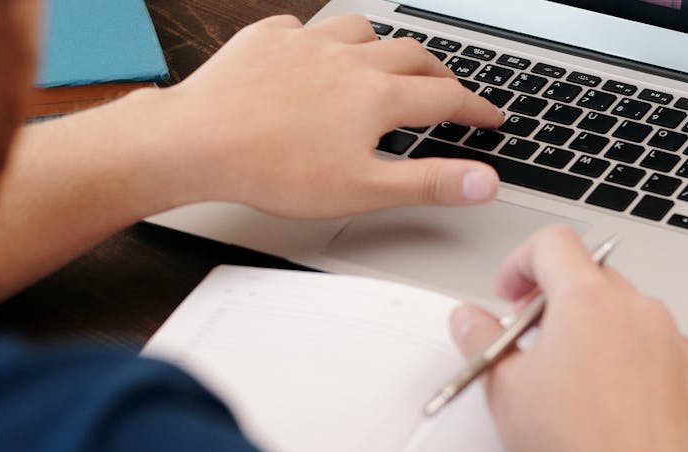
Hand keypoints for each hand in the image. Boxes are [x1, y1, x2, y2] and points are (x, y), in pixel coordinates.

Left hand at [135, 14, 503, 217]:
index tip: (490, 117)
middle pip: (412, 56)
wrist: (197, 143)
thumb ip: (428, 182)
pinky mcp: (266, 40)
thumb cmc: (273, 170)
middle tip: (447, 90)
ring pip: (362, 30)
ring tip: (386, 63)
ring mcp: (305, 45)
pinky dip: (320, 39)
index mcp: (376, 96)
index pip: (446, 97)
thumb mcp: (362, 189)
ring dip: (384, 45)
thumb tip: (482, 181)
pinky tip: (314, 56)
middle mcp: (348, 60)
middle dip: (439, 73)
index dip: (475, 109)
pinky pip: (303, 27)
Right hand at [450, 226, 687, 451]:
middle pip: (590, 274)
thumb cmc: (580, 444)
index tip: (511, 291)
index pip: (552, 242)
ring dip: (598, 326)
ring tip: (575, 373)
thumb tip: (468, 320)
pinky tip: (615, 393)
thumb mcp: (505, 388)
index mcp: (586, 298)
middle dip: (557, 298)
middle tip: (534, 336)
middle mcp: (635, 306)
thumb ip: (480, 340)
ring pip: (626, 310)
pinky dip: (636, 355)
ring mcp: (670, 335)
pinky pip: (660, 343)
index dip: (522, 261)